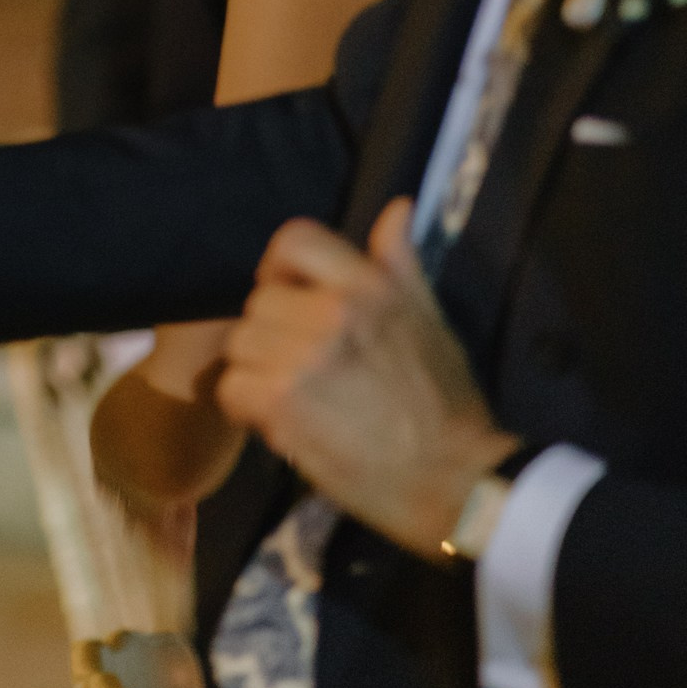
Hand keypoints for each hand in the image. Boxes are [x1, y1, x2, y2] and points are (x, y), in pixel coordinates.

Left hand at [215, 200, 518, 559]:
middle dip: (271, 334)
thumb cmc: (445, 403)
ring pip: (240, 345)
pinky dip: (246, 408)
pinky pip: (231, 387)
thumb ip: (400, 263)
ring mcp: (303, 357)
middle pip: (259, 302)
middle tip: (299, 367)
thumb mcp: (429, 319)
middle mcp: (332, 312)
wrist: (455, 480)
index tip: (286, 294)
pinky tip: (279, 422)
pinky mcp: (282, 403)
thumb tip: (396, 207)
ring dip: (257, 372)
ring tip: (292, 396)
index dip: (279, 267)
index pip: (293, 239)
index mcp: (368, 286)